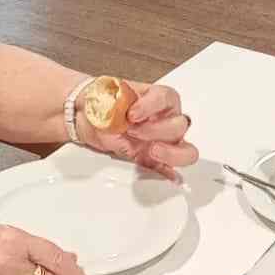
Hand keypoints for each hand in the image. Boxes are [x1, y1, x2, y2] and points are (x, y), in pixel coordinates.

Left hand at [79, 80, 198, 179]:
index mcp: (156, 98)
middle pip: (179, 125)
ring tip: (151, 151)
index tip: (132, 114)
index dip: (151, 106)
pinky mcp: (153, 160)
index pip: (165, 98)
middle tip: (133, 130)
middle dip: (156, 130)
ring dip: (170, 152)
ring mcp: (162, 141)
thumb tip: (116, 113)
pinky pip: (171, 169)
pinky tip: (166, 176)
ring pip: (186, 150)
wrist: (88, 116)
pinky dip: (170, 173)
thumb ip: (113, 105)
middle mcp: (164, 119)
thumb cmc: (103, 104)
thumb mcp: (106, 98)